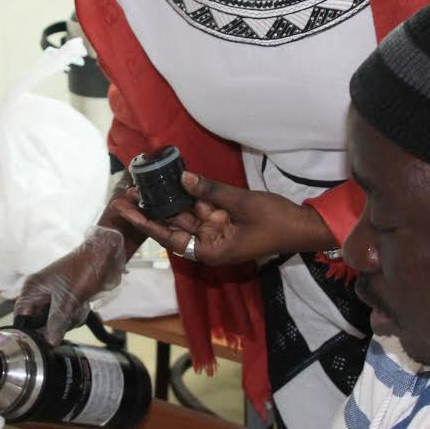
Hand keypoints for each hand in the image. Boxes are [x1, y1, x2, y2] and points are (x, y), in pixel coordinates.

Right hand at [13, 226, 129, 344]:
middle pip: (40, 323)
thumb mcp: (68, 300)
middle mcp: (40, 294)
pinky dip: (77, 315)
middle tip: (66, 316)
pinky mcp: (68, 301)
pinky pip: (68, 318)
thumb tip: (49, 342)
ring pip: (56, 323)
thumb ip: (57, 323)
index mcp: (33, 289)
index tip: (39, 342)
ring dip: (69, 319)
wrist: (106, 259)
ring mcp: (54, 298)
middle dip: (55, 324)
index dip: (29, 330)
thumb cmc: (84, 269)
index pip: (21, 316)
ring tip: (78, 305)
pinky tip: (84, 304)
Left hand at [113, 171, 333, 264]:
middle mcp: (208, 243)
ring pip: (184, 215)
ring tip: (141, 184)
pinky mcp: (224, 220)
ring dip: (165, 201)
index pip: (169, 237)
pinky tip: (170, 181)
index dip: (146, 222)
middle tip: (126, 192)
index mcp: (211, 251)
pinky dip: (187, 196)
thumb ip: (211, 191)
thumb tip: (182, 177)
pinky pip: (200, 208)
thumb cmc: (276, 222)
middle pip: (172, 226)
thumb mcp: (243, 204)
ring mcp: (216, 231)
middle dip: (150, 209)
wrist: (304, 227)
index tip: (125, 209)